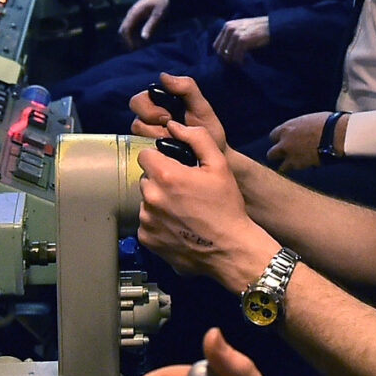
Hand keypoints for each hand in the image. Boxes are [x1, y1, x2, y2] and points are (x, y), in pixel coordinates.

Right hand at [120, 0, 171, 48]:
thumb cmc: (161, 2)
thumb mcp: (158, 15)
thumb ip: (150, 26)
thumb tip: (143, 38)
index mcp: (134, 13)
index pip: (125, 29)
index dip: (128, 40)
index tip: (134, 49)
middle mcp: (131, 13)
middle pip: (123, 29)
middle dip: (127, 40)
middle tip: (136, 50)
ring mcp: (133, 14)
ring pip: (127, 28)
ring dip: (131, 37)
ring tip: (140, 46)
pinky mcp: (137, 14)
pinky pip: (132, 26)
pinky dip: (134, 33)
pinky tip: (142, 39)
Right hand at [130, 72, 229, 155]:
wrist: (215, 156)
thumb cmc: (208, 130)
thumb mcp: (201, 107)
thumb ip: (186, 87)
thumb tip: (162, 76)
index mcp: (159, 104)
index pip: (138, 101)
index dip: (149, 109)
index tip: (168, 117)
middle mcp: (150, 120)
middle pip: (135, 120)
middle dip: (152, 123)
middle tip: (170, 127)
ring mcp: (149, 138)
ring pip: (138, 135)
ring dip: (157, 137)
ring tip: (175, 140)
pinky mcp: (152, 153)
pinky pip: (144, 151)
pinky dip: (158, 151)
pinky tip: (172, 150)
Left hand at [138, 121, 271, 284]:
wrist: (231, 249)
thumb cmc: (227, 206)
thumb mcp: (219, 165)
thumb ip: (197, 138)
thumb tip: (174, 126)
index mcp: (166, 175)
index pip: (144, 155)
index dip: (160, 158)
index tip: (174, 167)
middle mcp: (150, 197)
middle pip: (146, 179)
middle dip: (160, 181)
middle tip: (184, 191)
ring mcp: (147, 220)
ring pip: (145, 201)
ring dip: (159, 202)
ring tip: (183, 211)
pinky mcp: (147, 239)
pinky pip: (147, 223)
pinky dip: (158, 223)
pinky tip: (178, 227)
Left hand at [212, 16, 270, 64]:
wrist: (271, 26)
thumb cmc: (257, 29)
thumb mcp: (241, 28)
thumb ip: (231, 36)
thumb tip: (224, 53)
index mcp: (227, 26)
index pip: (216, 45)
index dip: (221, 54)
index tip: (229, 59)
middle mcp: (230, 29)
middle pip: (220, 51)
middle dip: (227, 60)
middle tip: (236, 63)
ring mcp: (236, 34)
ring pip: (228, 55)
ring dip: (234, 62)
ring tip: (242, 62)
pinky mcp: (243, 40)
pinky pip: (237, 56)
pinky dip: (240, 62)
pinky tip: (246, 62)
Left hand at [267, 111, 334, 171]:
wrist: (335, 134)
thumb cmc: (327, 123)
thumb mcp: (308, 120)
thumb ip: (299, 128)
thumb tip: (300, 132)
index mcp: (286, 128)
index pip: (273, 136)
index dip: (279, 140)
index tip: (285, 142)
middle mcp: (284, 142)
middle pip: (271, 154)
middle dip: (278, 156)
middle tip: (285, 157)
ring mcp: (291, 155)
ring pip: (281, 166)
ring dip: (287, 166)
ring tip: (295, 167)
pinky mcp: (299, 165)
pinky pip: (293, 170)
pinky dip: (298, 169)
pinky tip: (305, 167)